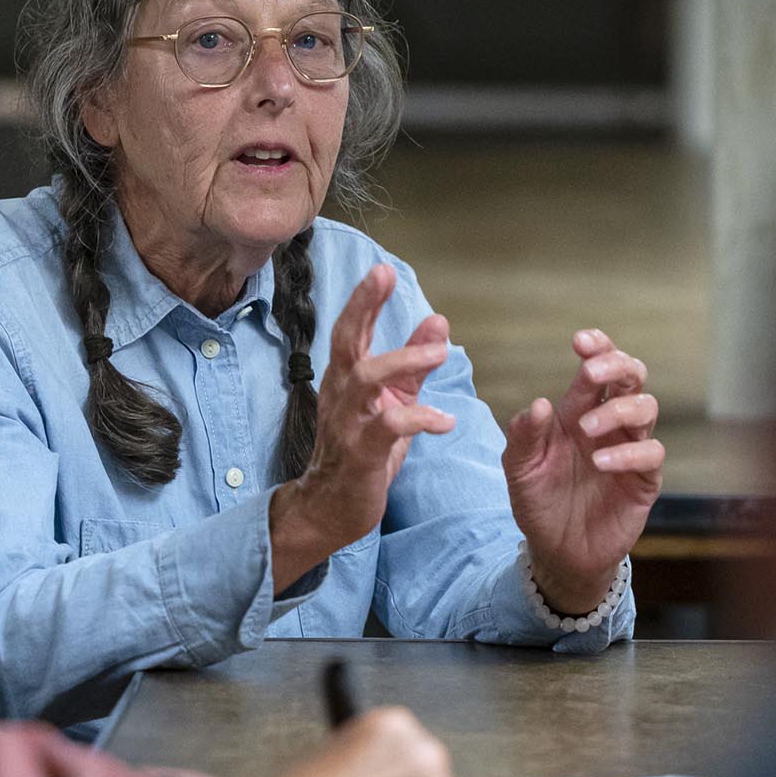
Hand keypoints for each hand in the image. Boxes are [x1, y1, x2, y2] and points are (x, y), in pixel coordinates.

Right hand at [269, 264, 455, 589]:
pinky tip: (445, 421)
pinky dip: (419, 419)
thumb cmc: (360, 451)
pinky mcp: (361, 453)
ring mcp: (348, 422)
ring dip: (403, 360)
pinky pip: (388, 427)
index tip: (382, 269)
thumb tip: (438, 320)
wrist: (329, 507)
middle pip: (347, 341)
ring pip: (366, 379)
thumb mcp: (391, 401)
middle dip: (363, 306)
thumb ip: (413, 365)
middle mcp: (341, 394)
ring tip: (439, 353)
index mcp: (346, 379)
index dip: (365, 299)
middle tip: (384, 276)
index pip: (352, 330)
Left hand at [501, 328, 664, 613]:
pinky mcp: (644, 481)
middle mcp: (609, 425)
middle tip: (592, 372)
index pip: (596, 369)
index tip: (580, 342)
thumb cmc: (539, 502)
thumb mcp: (519, 469)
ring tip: (587, 430)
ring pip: (646, 408)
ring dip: (618, 410)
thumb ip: (523, 437)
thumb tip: (539, 404)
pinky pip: (650, 454)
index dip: (597, 348)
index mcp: (578, 413)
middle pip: (631, 377)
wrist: (556, 552)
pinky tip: (601, 462)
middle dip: (617, 365)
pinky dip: (628, 452)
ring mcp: (629, 450)